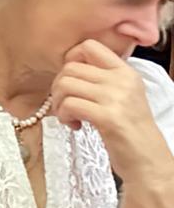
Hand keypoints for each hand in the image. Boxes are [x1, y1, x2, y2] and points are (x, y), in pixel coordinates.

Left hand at [52, 39, 173, 184]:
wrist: (148, 162)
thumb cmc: (129, 131)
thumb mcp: (122, 96)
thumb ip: (101, 79)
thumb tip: (68, 66)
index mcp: (126, 72)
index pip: (90, 45)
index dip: (71, 59)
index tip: (71, 79)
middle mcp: (122, 81)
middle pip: (70, 67)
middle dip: (59, 87)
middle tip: (64, 104)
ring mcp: (116, 98)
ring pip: (65, 84)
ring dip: (58, 102)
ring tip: (69, 116)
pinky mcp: (108, 117)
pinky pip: (69, 104)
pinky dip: (64, 116)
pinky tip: (74, 125)